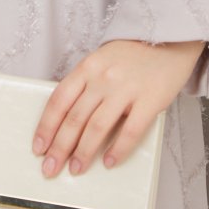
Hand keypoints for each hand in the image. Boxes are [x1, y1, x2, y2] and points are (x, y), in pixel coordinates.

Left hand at [31, 39, 206, 177]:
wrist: (170, 38)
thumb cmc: (132, 55)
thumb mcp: (101, 60)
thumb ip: (85, 85)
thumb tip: (66, 121)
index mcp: (88, 66)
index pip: (59, 100)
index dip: (46, 126)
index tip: (38, 148)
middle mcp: (103, 77)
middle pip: (75, 117)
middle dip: (59, 147)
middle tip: (50, 168)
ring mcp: (126, 88)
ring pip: (98, 126)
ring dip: (83, 152)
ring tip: (76, 169)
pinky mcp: (150, 100)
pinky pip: (130, 131)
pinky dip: (118, 149)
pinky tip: (109, 162)